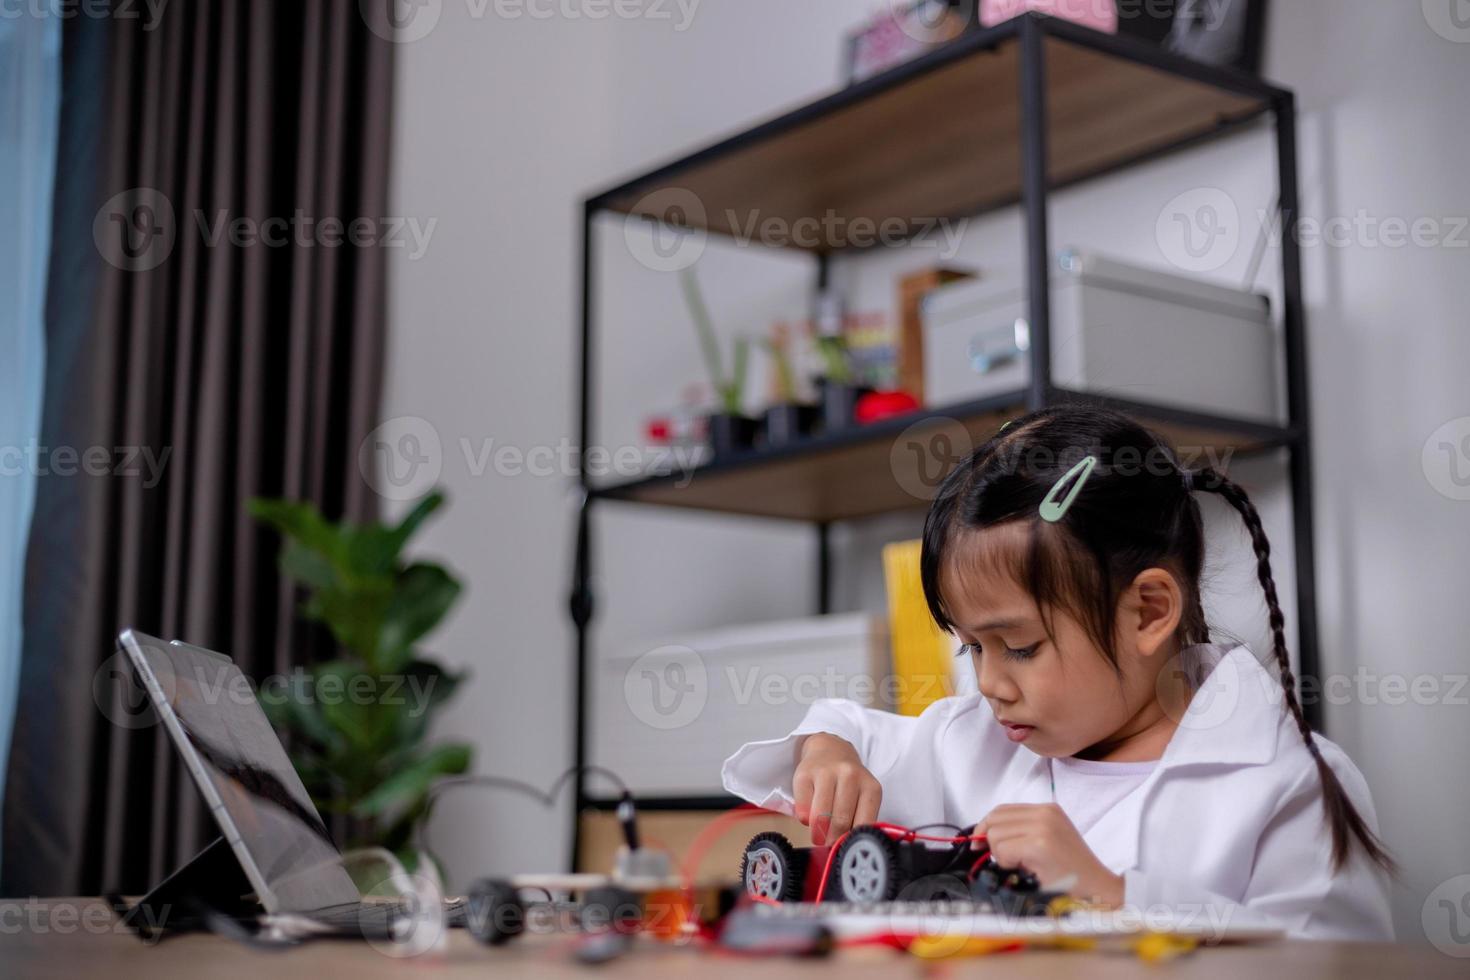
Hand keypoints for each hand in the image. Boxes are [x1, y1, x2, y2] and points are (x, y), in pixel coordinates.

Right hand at [792, 733, 881, 845]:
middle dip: (832, 840)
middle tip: (828, 844)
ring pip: (821, 816)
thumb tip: (848, 850)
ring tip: (818, 835)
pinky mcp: (804, 773)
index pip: (863, 825)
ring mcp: (826, 772)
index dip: (852, 843)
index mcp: (870, 787)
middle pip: (841, 822)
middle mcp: (850, 775)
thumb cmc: (848, 782)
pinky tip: (809, 816)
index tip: (845, 849)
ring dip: (817, 833)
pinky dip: (804, 819)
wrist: (829, 749)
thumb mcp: (862, 796)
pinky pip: (803, 808)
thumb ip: (859, 819)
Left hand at [975, 803, 1123, 906]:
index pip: (1002, 810)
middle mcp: (1045, 813)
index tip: (982, 844)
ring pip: (995, 835)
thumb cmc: (1071, 871)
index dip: (986, 827)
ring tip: (1022, 866)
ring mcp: (1043, 827)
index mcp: (1047, 809)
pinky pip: (1003, 850)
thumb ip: (1021, 831)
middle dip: (992, 842)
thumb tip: (983, 836)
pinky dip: (1007, 863)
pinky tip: (1025, 870)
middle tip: (1006, 860)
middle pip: (994, 819)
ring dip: (1001, 856)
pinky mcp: (1040, 845)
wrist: (1098, 889)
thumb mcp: (1047, 839)